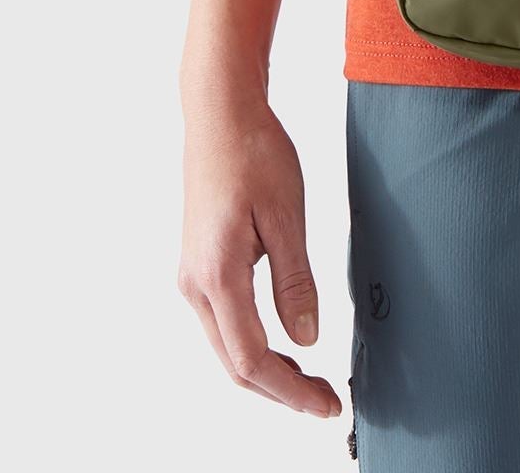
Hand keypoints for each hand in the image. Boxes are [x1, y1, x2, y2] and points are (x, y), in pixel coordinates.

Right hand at [178, 91, 341, 417]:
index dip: (290, 391)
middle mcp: (195, 285)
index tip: (326, 405)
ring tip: (311, 381)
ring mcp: (193, 276)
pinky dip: (253, 346)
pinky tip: (283, 345)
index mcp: (217, 276)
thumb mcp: (286, 215)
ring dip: (267, 372)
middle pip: (234, 365)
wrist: (220, 113)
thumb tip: (307, 340)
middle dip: (281, 391)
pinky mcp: (200, 265)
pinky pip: (224, 324)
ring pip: (226, 348)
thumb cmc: (254, 153)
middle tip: (326, 402)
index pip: (252, 359)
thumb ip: (296, 282)